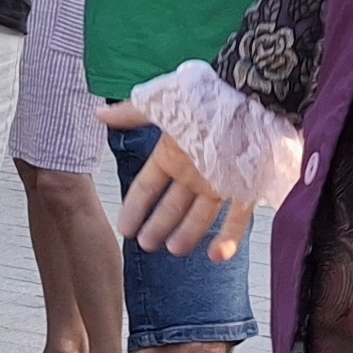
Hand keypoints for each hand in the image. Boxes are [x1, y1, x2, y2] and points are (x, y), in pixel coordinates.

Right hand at [101, 98, 246, 260]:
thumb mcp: (164, 109)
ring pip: (201, 216)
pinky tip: (217, 256)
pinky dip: (229, 239)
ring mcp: (220, 182)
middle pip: (172, 206)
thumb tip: (98, 114)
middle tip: (145, 245)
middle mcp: (194, 172)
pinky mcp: (246, 190)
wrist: (254, 96)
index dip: (135, 207)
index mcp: (173, 154)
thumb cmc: (207, 100)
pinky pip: (237, 220)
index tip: (124, 228)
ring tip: (173, 249)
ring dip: (187, 235)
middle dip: (158, 226)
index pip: (147, 187)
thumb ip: (131, 115)